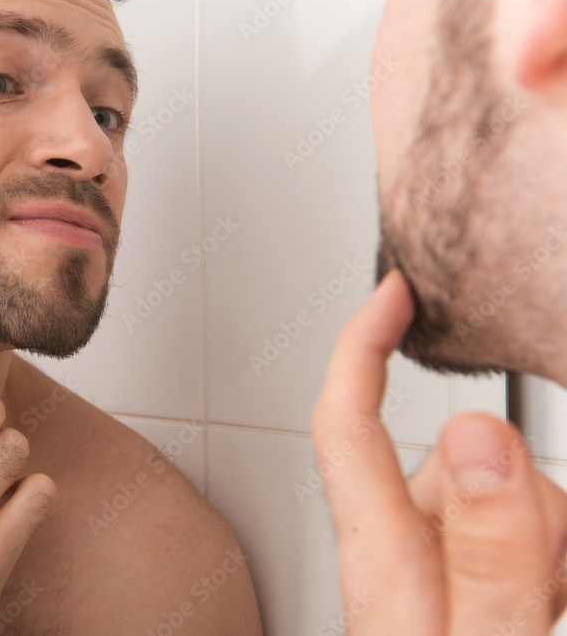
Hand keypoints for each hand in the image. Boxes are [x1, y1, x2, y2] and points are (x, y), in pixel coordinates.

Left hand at [311, 270, 566, 634]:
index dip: (360, 345)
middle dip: (528, 501)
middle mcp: (402, 559)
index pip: (346, 423)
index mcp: (385, 561)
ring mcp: (439, 581)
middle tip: (551, 581)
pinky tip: (552, 600)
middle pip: (464, 465)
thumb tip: (475, 434)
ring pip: (512, 505)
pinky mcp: (472, 596)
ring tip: (551, 603)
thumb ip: (490, 555)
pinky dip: (553, 559)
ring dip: (552, 540)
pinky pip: (530, 543)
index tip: (394, 290)